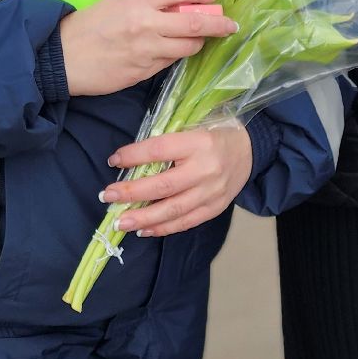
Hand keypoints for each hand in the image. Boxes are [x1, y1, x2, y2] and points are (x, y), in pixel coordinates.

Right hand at [59, 0, 236, 96]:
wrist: (64, 57)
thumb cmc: (92, 24)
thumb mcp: (119, 0)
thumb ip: (149, 0)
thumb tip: (181, 1)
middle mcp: (146, 22)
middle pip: (195, 21)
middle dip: (218, 23)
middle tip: (230, 25)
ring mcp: (147, 49)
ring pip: (188, 46)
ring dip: (199, 42)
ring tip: (200, 39)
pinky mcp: (144, 71)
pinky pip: (171, 62)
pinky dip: (177, 55)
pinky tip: (175, 52)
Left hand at [102, 122, 252, 237]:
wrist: (250, 150)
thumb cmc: (214, 135)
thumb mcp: (193, 128)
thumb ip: (167, 144)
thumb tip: (130, 161)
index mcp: (198, 142)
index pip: (159, 150)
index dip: (134, 156)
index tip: (113, 161)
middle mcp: (206, 169)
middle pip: (163, 185)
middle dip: (132, 193)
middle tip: (107, 197)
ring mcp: (212, 192)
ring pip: (173, 210)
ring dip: (143, 217)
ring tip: (120, 222)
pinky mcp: (215, 208)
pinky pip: (186, 222)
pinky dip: (163, 228)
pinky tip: (144, 229)